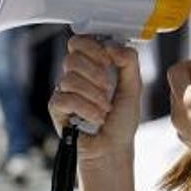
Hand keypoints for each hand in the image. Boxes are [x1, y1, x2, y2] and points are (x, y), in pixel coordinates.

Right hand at [48, 36, 140, 166]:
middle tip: (108, 89)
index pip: (79, 41)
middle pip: (73, 57)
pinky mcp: (57, 108)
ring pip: (70, 79)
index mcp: (92, 66)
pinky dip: (85, 109)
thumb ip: (128, 62)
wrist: (113, 148)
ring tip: (105, 110)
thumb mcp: (133, 87)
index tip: (108, 61)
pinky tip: (96, 118)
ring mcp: (64, 91)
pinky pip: (65, 99)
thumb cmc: (121, 120)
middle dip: (95, 73)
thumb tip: (112, 45)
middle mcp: (75, 75)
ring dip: (94, 96)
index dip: (93, 47)